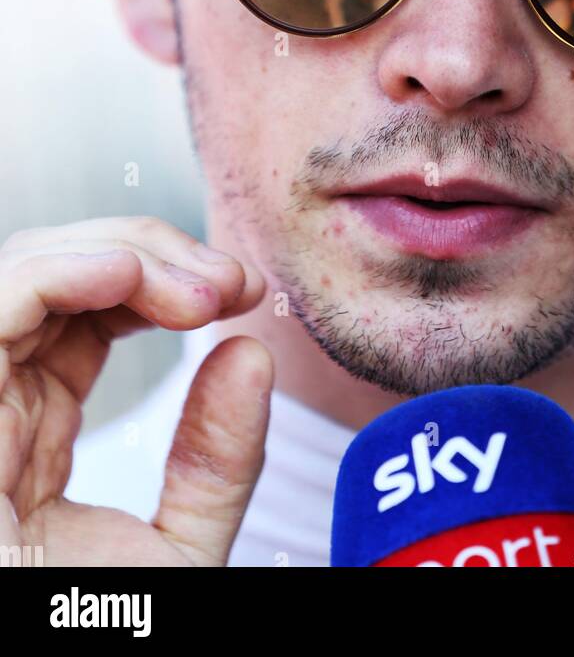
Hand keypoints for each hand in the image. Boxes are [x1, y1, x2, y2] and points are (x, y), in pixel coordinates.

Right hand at [0, 216, 271, 566]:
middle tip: (231, 281)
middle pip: (59, 272)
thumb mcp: (176, 553)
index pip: (87, 309)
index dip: (165, 277)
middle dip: (152, 253)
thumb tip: (250, 353)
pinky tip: (129, 278)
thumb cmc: (98, 640)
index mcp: (32, 428)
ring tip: (202, 288)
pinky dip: (63, 269)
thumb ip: (217, 461)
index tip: (245, 291)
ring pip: (25, 269)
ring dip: (123, 252)